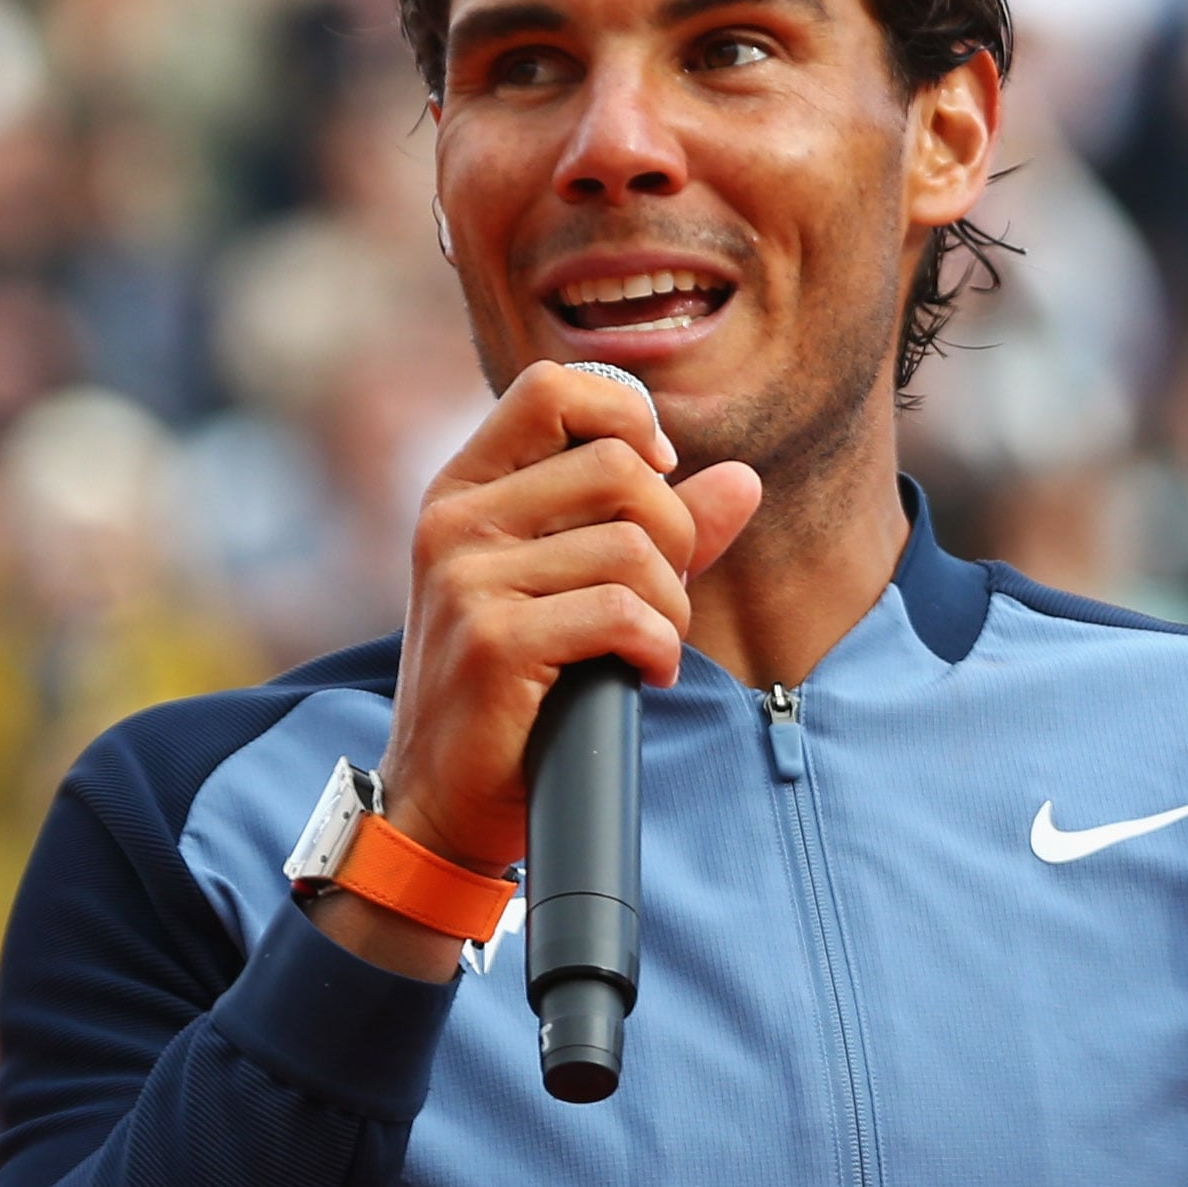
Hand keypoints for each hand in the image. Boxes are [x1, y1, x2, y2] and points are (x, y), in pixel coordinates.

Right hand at [376, 362, 764, 882]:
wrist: (444, 796)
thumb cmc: (515, 689)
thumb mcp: (573, 588)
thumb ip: (659, 530)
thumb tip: (743, 481)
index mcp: (467, 489)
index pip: (553, 389)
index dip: (627, 420)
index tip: (656, 482)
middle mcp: (455, 520)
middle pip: (618, 466)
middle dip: (675, 534)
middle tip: (664, 594)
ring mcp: (466, 578)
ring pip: (633, 548)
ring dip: (672, 608)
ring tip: (649, 647)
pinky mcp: (494, 641)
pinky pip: (623, 613)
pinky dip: (658, 648)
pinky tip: (644, 674)